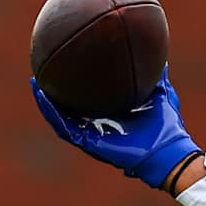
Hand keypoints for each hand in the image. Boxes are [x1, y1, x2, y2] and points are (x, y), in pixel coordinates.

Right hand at [30, 65, 200, 188]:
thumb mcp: (161, 93)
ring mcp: (93, 135)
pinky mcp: (90, 143)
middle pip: (70, 108)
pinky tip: (44, 96)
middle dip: (55, 93)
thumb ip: (157, 76)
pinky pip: (66, 128)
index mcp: (112, 115)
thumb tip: (162, 56)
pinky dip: (54, 113)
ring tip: (35, 83)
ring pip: (61, 118)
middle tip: (43, 73)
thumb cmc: (167, 126)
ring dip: (47, 102)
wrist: (170, 150)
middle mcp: (99, 125)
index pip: (89, 99)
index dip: (77, 85)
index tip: (68, 65)